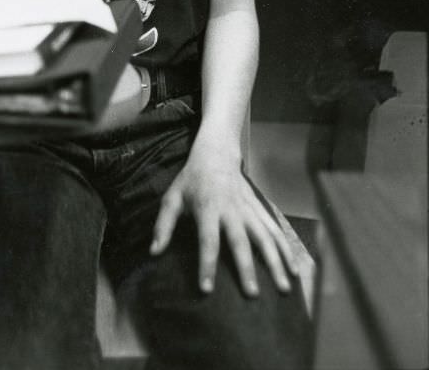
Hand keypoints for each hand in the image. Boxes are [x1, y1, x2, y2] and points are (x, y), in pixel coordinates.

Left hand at [150, 140, 298, 296]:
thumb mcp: (172, 197)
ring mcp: (249, 208)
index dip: (207, 264)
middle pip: (241, 241)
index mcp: (207, 208)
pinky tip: (294, 269)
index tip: (207, 289)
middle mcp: (231, 209)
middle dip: (246, 267)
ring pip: (265, 236)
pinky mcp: (260, 207)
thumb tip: (154, 252)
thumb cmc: (191, 180)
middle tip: (252, 294)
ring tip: (284, 287)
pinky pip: (275, 229)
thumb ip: (163, 225)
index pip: (207, 240)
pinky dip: (286, 248)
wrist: (217, 153)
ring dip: (275, 261)